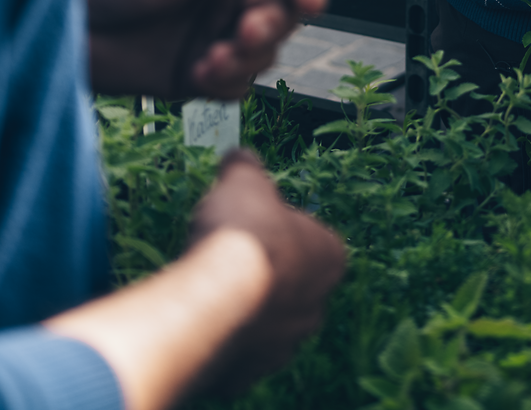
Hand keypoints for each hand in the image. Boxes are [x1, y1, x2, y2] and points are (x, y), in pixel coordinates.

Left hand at [79, 0, 327, 98]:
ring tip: (210, 58)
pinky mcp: (193, 76)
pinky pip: (232, 87)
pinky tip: (198, 74)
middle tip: (244, 30)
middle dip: (270, 26)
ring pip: (261, 55)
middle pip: (281, 17)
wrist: (58, 22)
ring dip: (246, 58)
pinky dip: (225, 83)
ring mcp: (211, 38)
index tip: (311, 1)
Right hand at [187, 149, 347, 393]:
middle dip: (264, 269)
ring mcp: (283, 347)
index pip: (311, 237)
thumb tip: (241, 156)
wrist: (212, 298)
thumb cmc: (242, 234)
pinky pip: (236, 351)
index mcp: (330, 259)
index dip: (280, 225)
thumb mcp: (244, 181)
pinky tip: (200, 316)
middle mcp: (315, 308)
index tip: (254, 219)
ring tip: (209, 284)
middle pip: (290, 282)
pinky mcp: (247, 374)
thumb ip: (246, 168)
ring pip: (265, 320)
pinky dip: (221, 336)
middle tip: (229, 252)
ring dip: (244, 305)